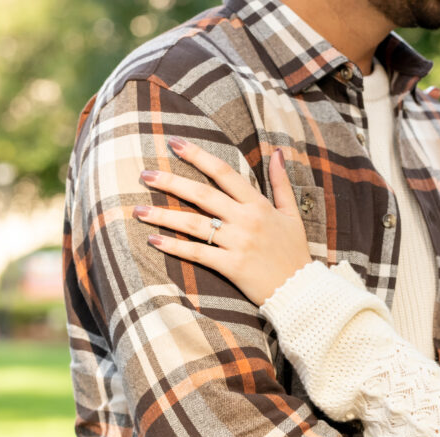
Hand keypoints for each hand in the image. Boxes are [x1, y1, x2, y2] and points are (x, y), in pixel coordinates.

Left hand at [135, 137, 310, 304]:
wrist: (301, 289)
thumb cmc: (295, 252)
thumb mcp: (292, 214)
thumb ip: (281, 183)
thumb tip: (276, 153)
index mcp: (259, 205)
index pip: (224, 173)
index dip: (198, 156)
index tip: (175, 144)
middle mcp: (246, 220)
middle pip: (202, 195)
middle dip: (171, 182)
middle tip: (145, 175)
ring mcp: (238, 243)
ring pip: (194, 224)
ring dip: (163, 216)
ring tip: (138, 210)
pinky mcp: (232, 266)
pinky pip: (198, 253)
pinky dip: (174, 247)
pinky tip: (154, 240)